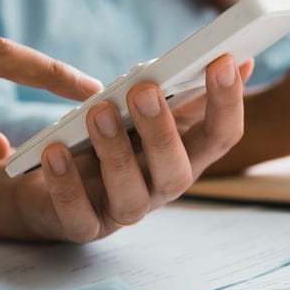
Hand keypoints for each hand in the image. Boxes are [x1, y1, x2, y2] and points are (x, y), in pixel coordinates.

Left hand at [11, 55, 249, 242]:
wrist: (52, 181)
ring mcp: (123, 211)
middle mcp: (161, 189)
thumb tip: (237, 61)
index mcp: (184, 157)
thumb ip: (184, 93)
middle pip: (178, 173)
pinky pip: (78, 216)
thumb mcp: (146, 113)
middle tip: (143, 90)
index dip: (227, 103)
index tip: (222, 62)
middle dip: (162, 131)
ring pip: (131, 197)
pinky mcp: (83, 227)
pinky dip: (67, 185)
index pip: (221, 137)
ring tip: (98, 113)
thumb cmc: (111, 139)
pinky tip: (55, 151)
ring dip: (116, 154)